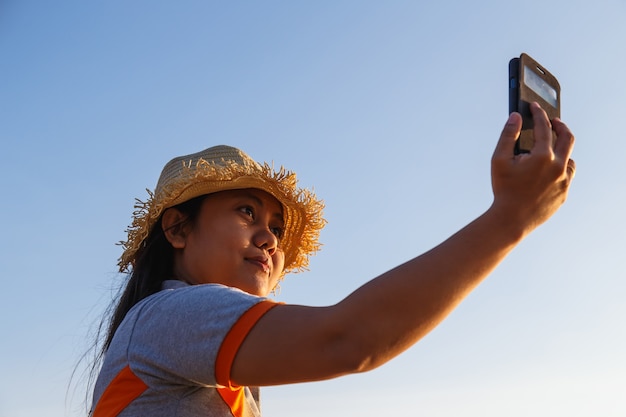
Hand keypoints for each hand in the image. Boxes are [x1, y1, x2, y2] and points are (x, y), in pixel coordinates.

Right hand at [490, 102, 575, 234]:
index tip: (534, 107)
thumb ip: (508, 135)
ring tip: (549, 151)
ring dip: (561, 151)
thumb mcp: (499, 160)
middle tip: (553, 121)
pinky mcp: (564, 193)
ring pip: (569, 159)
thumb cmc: (503, 189)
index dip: (538, 114)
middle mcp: (558, 167)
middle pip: (567, 138)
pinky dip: (560, 169)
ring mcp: (564, 181)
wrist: (511, 220)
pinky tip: (549, 171)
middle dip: (560, 125)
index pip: (544, 127)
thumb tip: (515, 117)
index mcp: (543, 157)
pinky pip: (567, 176)